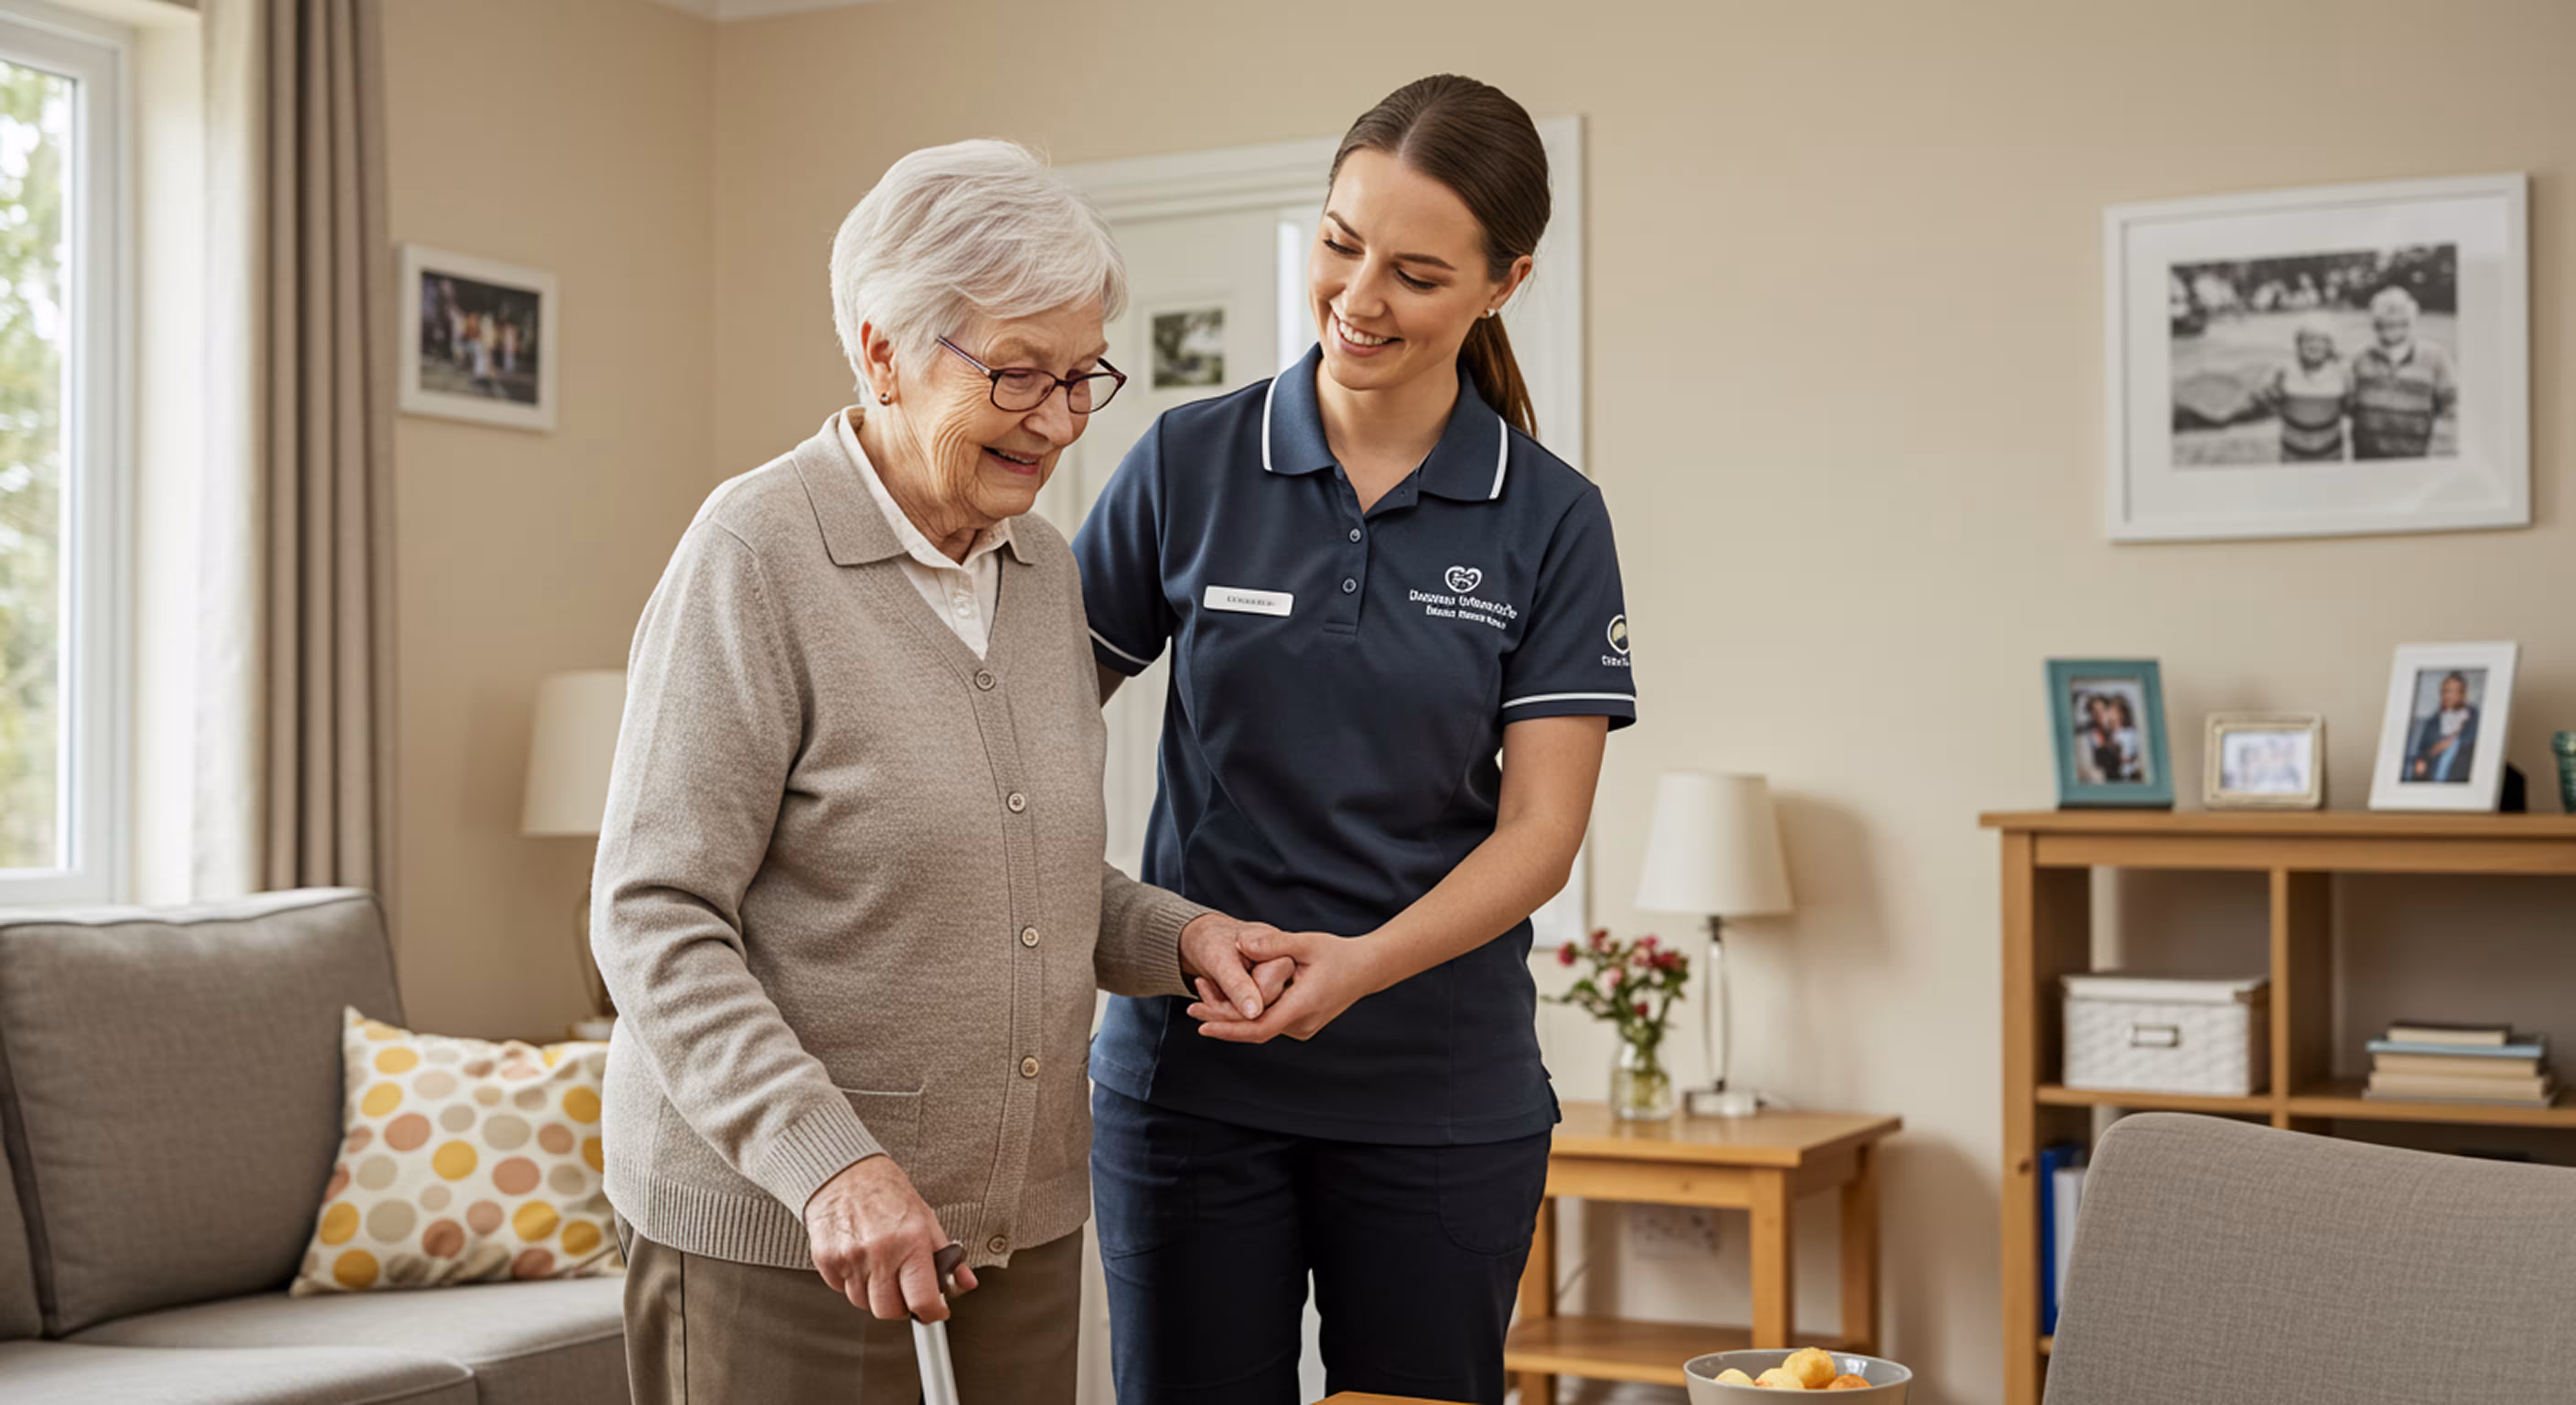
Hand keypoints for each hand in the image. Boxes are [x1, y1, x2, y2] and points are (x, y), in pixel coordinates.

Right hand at [803, 1154, 976, 1320]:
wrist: (844, 1172)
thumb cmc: (886, 1193)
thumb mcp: (926, 1219)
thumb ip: (947, 1257)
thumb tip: (966, 1283)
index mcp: (910, 1241)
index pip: (922, 1299)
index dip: (932, 1313)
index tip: (935, 1311)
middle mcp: (880, 1252)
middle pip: (889, 1311)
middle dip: (901, 1306)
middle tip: (905, 1289)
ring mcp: (850, 1258)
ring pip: (864, 1304)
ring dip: (875, 1295)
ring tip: (881, 1267)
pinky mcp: (826, 1260)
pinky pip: (842, 1290)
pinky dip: (853, 1283)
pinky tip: (860, 1260)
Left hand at [1187, 928, 1386, 1043]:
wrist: (1366, 969)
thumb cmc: (1338, 953)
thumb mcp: (1305, 943)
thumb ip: (1273, 945)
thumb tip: (1240, 944)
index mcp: (1303, 1006)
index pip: (1258, 1028)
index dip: (1228, 1028)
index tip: (1202, 1024)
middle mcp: (1302, 1024)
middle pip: (1254, 1030)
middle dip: (1222, 1020)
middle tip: (1191, 1007)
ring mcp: (1303, 1027)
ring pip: (1260, 1027)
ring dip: (1233, 1016)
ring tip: (1204, 997)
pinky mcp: (1302, 1024)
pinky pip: (1269, 1023)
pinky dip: (1248, 1014)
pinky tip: (1228, 1000)